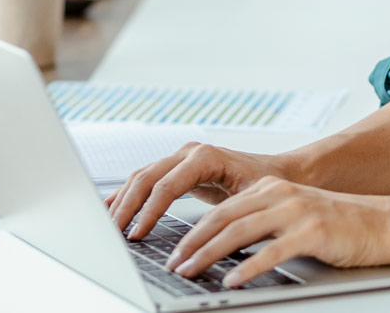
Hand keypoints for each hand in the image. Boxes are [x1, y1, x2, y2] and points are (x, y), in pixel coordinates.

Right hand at [106, 142, 292, 240]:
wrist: (278, 171)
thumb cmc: (266, 184)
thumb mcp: (249, 200)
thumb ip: (223, 214)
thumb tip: (201, 237)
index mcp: (205, 156)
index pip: (167, 185)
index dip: (149, 211)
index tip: (138, 234)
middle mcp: (189, 152)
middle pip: (146, 178)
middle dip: (128, 207)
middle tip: (115, 232)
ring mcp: (181, 157)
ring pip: (142, 177)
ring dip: (123, 201)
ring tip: (111, 225)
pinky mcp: (177, 166)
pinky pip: (146, 178)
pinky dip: (128, 193)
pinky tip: (112, 205)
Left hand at [164, 177, 389, 288]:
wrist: (383, 224)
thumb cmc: (337, 227)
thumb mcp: (292, 217)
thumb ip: (260, 225)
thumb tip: (221, 249)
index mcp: (271, 190)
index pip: (221, 210)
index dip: (192, 231)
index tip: (172, 250)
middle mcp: (280, 195)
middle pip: (223, 218)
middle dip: (191, 243)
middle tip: (171, 263)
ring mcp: (295, 212)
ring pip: (239, 232)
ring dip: (209, 254)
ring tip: (190, 271)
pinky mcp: (312, 232)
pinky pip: (271, 252)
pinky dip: (247, 267)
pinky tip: (232, 281)